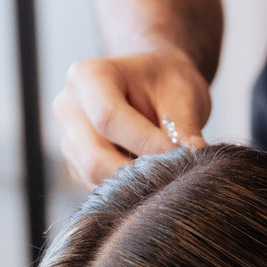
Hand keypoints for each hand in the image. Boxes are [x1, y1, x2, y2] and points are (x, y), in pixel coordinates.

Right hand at [52, 50, 210, 187]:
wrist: (153, 85)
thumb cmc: (167, 82)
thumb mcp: (182, 96)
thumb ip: (185, 129)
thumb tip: (198, 159)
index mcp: (87, 76)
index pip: (108, 117)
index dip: (145, 143)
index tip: (179, 156)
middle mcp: (69, 108)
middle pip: (95, 157)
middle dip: (138, 173)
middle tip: (175, 176)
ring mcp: (68, 140)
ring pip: (95, 179)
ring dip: (134, 185)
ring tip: (166, 175)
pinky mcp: (76, 166)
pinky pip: (98, 188)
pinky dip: (127, 190)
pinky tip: (151, 178)